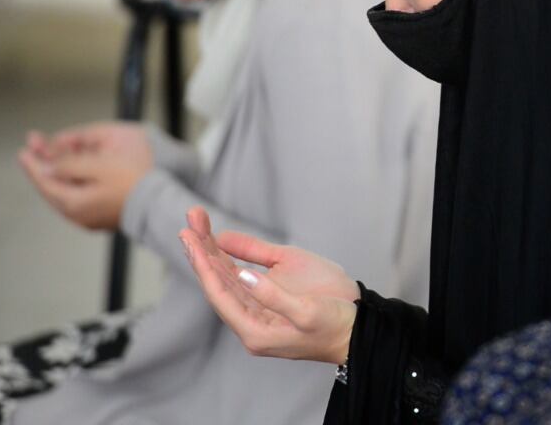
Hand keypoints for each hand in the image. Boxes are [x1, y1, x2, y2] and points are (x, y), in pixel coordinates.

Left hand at [18, 124, 152, 230]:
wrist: (157, 203)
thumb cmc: (132, 181)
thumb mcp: (97, 166)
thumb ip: (68, 167)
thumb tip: (47, 169)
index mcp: (73, 203)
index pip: (44, 182)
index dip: (33, 165)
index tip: (23, 151)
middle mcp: (77, 215)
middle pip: (51, 189)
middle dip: (42, 169)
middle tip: (33, 152)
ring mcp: (88, 220)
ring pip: (64, 195)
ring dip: (57, 177)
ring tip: (52, 160)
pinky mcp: (99, 219)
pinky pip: (77, 200)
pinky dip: (70, 185)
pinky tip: (72, 176)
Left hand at [180, 207, 358, 362]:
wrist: (359, 331)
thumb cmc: (337, 324)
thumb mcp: (307, 311)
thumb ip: (272, 295)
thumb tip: (241, 274)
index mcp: (255, 331)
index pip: (220, 293)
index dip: (204, 264)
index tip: (191, 238)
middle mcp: (251, 322)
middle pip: (218, 283)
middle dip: (202, 251)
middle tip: (190, 219)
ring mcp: (259, 310)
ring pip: (226, 278)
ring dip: (211, 250)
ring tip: (198, 222)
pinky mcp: (270, 298)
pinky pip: (241, 277)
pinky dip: (227, 257)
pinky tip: (216, 241)